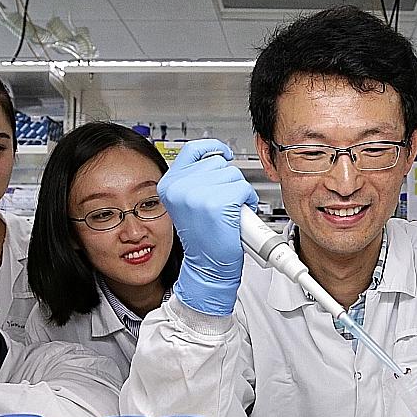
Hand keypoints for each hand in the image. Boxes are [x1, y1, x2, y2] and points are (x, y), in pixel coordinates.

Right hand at [159, 139, 258, 315]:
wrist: (208, 267)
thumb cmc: (203, 239)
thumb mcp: (189, 203)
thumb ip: (196, 179)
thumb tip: (217, 157)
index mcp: (169, 184)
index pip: (194, 149)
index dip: (213, 150)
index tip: (223, 155)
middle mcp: (179, 187)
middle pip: (219, 163)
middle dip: (228, 181)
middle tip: (223, 204)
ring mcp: (197, 194)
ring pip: (233, 176)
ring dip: (238, 192)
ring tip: (229, 211)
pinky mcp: (217, 203)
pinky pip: (243, 189)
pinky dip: (247, 201)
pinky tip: (237, 215)